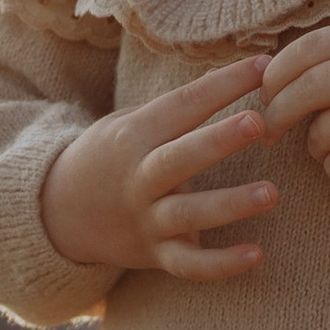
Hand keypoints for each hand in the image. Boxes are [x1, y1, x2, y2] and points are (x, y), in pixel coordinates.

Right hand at [39, 57, 276, 281]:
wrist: (58, 213)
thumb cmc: (110, 156)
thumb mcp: (128, 123)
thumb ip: (176, 109)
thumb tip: (232, 77)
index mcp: (133, 135)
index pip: (182, 104)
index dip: (223, 84)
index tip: (263, 65)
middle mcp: (138, 177)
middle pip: (180, 157)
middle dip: (218, 140)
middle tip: (258, 122)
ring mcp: (145, 219)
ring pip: (188, 213)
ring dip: (230, 204)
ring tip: (271, 193)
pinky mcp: (154, 254)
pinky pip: (188, 264)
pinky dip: (221, 264)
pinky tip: (256, 254)